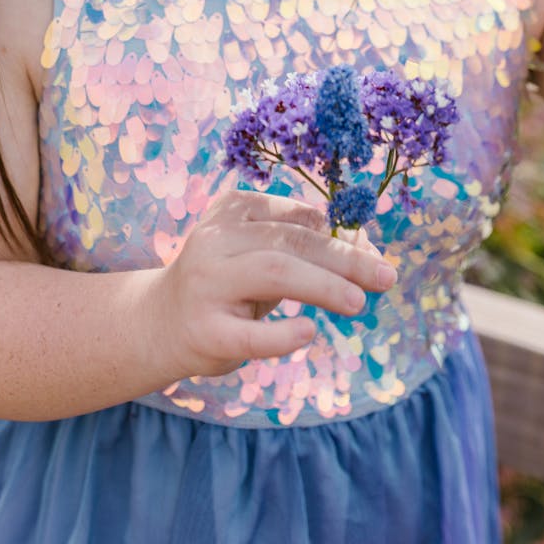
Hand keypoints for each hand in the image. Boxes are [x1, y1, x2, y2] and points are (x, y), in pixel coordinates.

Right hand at [154, 190, 395, 378]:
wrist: (158, 324)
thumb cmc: (227, 285)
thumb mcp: (261, 255)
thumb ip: (306, 248)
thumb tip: (368, 249)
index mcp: (233, 209)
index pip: (298, 216)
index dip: (342, 236)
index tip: (374, 255)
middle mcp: (216, 239)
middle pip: (291, 241)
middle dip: (344, 258)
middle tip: (385, 276)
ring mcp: (207, 283)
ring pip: (275, 271)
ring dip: (324, 285)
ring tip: (359, 302)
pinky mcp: (205, 330)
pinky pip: (249, 333)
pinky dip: (282, 333)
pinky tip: (309, 332)